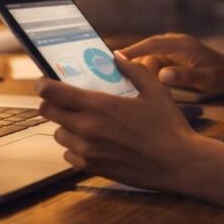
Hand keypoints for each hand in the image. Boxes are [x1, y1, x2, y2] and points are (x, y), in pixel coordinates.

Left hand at [37, 52, 206, 191]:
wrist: (178, 163)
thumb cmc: (169, 126)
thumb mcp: (155, 91)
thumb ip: (133, 70)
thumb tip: (116, 57)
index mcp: (99, 106)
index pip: (54, 92)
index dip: (44, 84)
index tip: (44, 81)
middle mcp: (87, 128)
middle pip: (48, 112)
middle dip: (51, 103)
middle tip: (63, 99)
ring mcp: (88, 150)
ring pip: (58, 134)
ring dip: (65, 125)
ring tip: (82, 121)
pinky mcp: (93, 167)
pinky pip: (69, 155)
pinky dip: (74, 147)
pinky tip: (91, 142)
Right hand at [120, 34, 223, 98]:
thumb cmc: (220, 75)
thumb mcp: (205, 79)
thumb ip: (184, 76)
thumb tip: (161, 76)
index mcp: (181, 45)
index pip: (152, 44)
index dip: (134, 50)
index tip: (116, 57)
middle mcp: (175, 43)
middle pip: (148, 52)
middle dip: (135, 64)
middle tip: (119, 78)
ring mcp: (173, 50)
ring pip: (150, 59)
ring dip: (143, 71)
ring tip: (131, 85)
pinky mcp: (172, 57)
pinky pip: (155, 63)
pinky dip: (149, 72)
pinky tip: (143, 84)